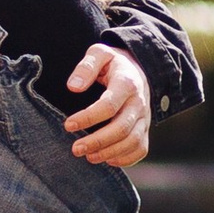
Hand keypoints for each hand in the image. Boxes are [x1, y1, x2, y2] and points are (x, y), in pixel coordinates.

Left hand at [67, 42, 152, 169]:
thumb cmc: (112, 63)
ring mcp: (144, 117)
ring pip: (132, 141)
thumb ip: (86, 66)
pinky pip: (141, 149)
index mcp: (127, 83)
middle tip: (75, 149)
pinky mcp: (145, 128)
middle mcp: (139, 102)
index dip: (88, 118)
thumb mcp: (99, 53)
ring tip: (88, 157)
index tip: (68, 125)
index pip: (108, 106)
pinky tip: (107, 159)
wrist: (137, 68)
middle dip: (97, 141)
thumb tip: (73, 87)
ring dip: (109, 152)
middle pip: (121, 128)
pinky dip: (126, 158)